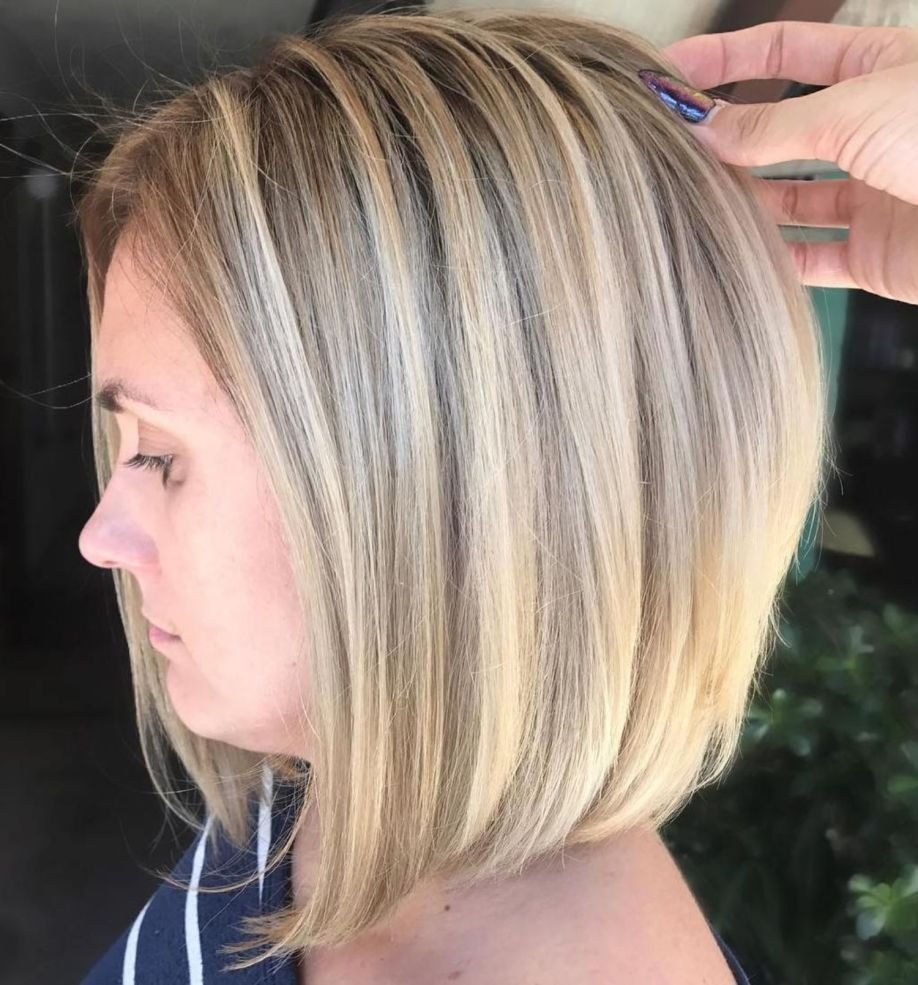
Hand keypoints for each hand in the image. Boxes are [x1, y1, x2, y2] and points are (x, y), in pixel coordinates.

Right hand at [662, 21, 917, 303]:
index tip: (670, 72)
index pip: (785, 54)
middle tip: (671, 145)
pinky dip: (774, 257)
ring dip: (744, 198)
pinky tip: (737, 251)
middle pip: (781, 129)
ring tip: (694, 197)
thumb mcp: (854, 113)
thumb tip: (703, 125)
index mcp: (879, 71)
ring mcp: (872, 193)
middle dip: (728, 135)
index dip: (726, 58)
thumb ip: (771, 127)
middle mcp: (872, 131)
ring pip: (790, 196)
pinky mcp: (874, 253)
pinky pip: (812, 256)